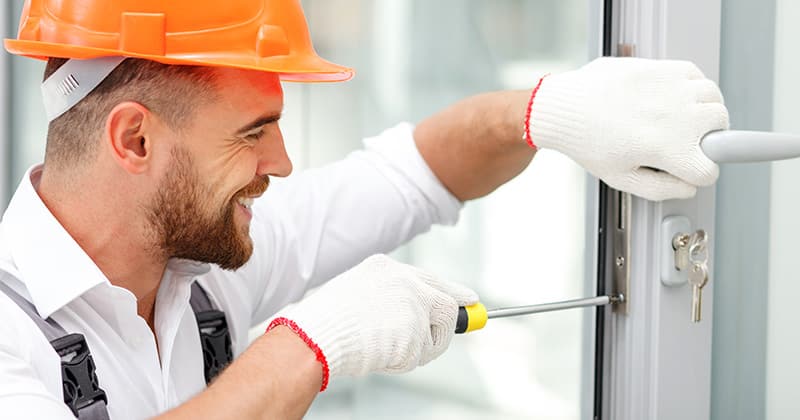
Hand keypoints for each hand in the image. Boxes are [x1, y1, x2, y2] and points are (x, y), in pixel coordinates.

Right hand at [267, 254, 477, 388]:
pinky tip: (379, 355)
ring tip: (382, 349)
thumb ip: (391, 300)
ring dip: (417, 349)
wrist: (312, 336)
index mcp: (386, 268)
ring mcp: (411, 305)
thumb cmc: (325, 322)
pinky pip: (421, 356)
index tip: (469, 300)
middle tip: (445, 336)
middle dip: (446, 326)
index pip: (430, 278)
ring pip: (435, 335)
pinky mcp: (413, 332)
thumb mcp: (358, 295)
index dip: (452, 290)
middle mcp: (404, 281)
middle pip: (445, 304)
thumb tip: (421, 318)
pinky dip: (404, 363)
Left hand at [529, 57, 728, 200]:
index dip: (698, 174)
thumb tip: (690, 187)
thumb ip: (661, 189)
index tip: (688, 168)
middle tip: (685, 141)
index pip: (710, 170)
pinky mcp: (663, 68)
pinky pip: (698, 76)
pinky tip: (674, 97)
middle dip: (707, 138)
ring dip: (705, 111)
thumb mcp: (621, 179)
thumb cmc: (587, 142)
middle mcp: (675, 117)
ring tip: (682, 118)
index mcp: (666, 149)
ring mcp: (672, 89)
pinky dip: (694, 87)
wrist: (565, 108)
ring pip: (714, 99)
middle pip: (721, 128)